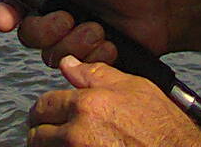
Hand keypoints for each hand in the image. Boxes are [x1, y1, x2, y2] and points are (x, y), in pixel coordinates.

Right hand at [0, 0, 173, 66]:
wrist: (166, 6)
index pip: (16, 2)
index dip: (5, 13)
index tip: (5, 21)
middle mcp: (58, 14)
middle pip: (27, 34)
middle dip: (46, 30)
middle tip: (70, 19)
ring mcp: (74, 40)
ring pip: (50, 55)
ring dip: (76, 43)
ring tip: (101, 30)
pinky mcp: (90, 61)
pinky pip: (76, 69)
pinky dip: (93, 58)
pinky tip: (112, 46)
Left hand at [25, 56, 200, 146]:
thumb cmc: (162, 126)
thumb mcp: (134, 88)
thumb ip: (96, 74)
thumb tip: (68, 63)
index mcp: (87, 105)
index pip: (44, 105)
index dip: (46, 109)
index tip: (49, 114)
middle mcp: (78, 134)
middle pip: (37, 135)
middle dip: (43, 132)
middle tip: (53, 133)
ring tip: (68, 144)